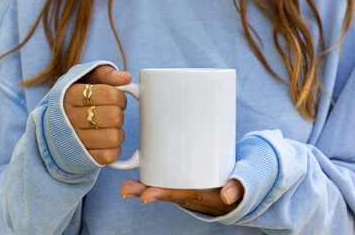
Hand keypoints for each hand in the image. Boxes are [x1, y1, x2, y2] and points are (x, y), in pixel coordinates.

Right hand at [64, 65, 130, 163]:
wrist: (54, 127)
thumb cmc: (78, 99)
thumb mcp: (86, 79)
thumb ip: (106, 73)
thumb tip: (126, 77)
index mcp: (70, 95)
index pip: (110, 94)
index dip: (120, 97)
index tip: (116, 99)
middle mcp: (69, 118)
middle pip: (114, 116)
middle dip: (119, 114)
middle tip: (113, 114)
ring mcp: (74, 140)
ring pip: (113, 137)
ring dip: (118, 132)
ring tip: (109, 128)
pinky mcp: (82, 158)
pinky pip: (109, 155)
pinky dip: (114, 149)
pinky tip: (106, 142)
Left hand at [120, 179, 243, 215]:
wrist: (245, 193)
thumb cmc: (243, 184)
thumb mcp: (246, 183)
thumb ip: (240, 187)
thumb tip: (227, 196)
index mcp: (207, 196)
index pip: (181, 194)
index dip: (163, 193)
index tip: (146, 195)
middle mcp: (195, 196)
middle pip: (167, 194)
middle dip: (146, 191)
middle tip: (125, 189)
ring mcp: (191, 192)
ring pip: (166, 190)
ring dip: (146, 188)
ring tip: (126, 186)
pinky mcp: (189, 185)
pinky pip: (171, 185)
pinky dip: (157, 181)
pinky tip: (143, 175)